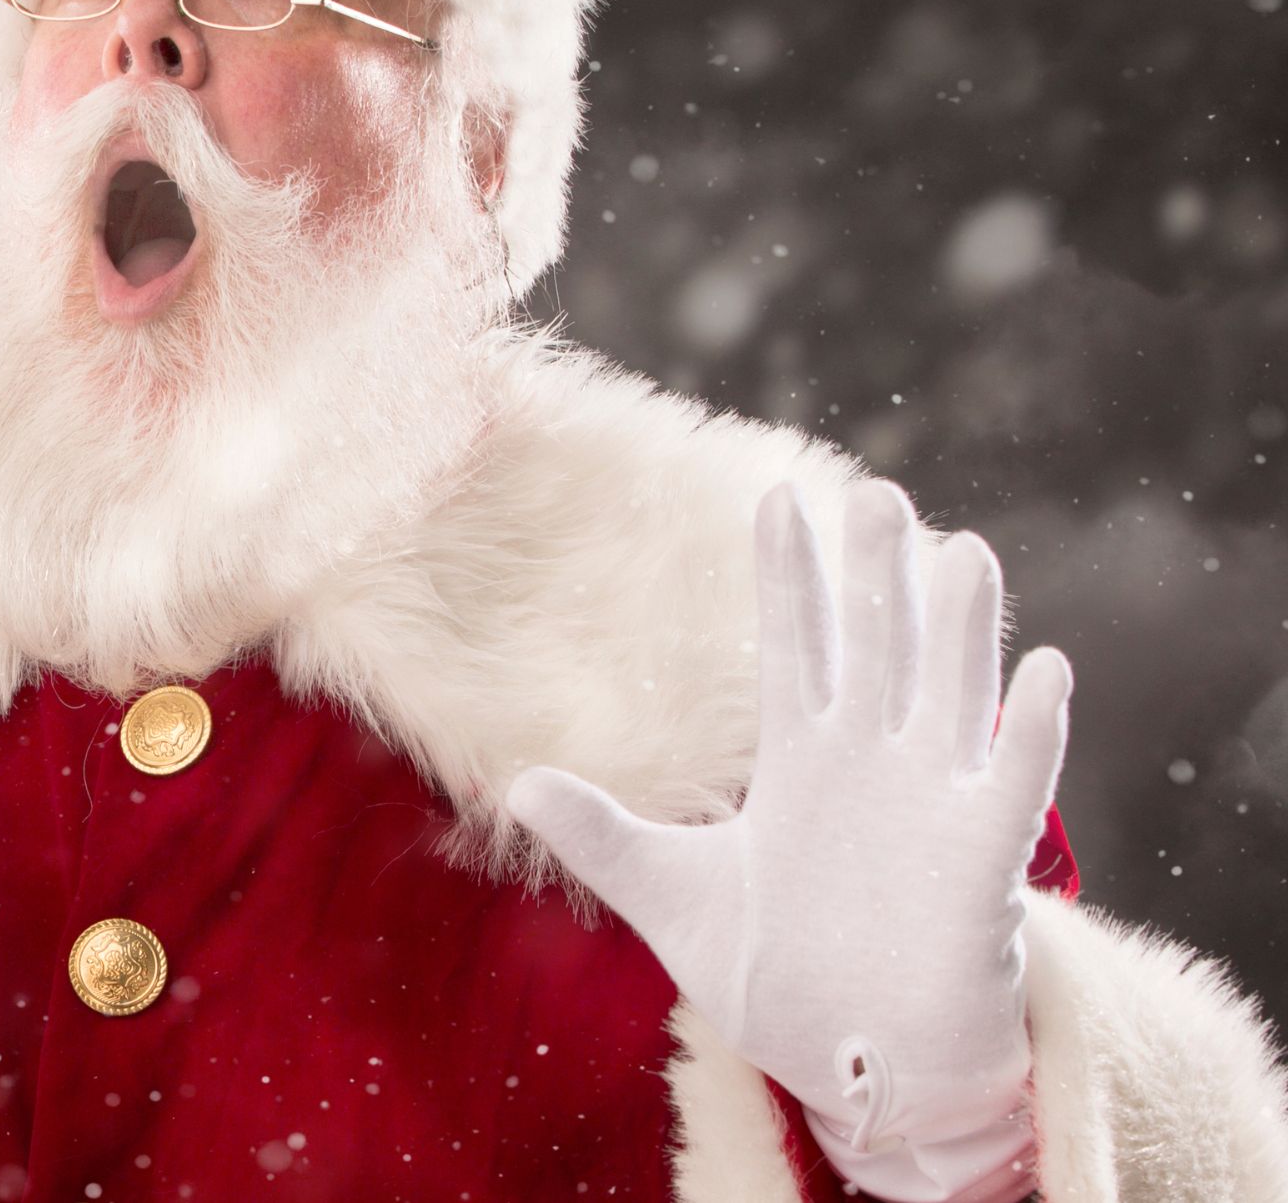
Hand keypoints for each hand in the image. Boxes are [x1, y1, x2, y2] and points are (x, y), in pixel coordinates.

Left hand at [506, 480, 1072, 1152]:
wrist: (846, 1070)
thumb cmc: (773, 980)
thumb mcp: (670, 898)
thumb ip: (603, 836)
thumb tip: (515, 785)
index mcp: (801, 764)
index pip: (796, 646)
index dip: (791, 575)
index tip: (777, 496)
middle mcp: (872, 767)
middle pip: (877, 648)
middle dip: (878, 574)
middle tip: (878, 491)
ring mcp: (932, 808)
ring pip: (948, 696)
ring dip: (960, 629)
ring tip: (961, 549)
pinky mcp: (981, 867)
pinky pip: (1013, 786)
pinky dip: (1029, 731)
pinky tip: (1045, 670)